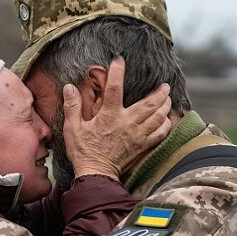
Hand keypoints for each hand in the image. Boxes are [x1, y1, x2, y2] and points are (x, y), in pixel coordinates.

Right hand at [64, 57, 172, 180]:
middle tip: (165, 85)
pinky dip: (166, 125)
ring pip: (158, 117)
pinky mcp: (142, 146)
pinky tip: (167, 120)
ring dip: (165, 106)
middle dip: (159, 92)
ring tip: (168, 98)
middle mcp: (127, 123)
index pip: (114, 88)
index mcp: (109, 116)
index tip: (119, 60)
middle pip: (149, 103)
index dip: (117, 72)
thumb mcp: (72, 128)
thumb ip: (72, 106)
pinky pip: (160, 134)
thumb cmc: (83, 152)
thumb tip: (69, 87)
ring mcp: (137, 135)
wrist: (96, 175)